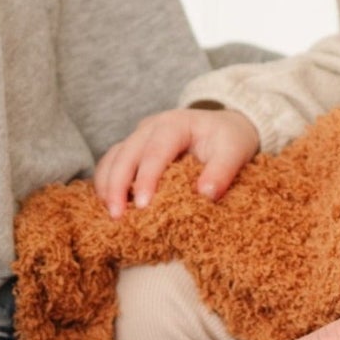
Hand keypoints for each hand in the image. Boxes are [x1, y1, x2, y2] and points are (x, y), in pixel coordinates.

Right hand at [93, 107, 261, 216]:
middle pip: (126, 153)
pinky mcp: (133, 150)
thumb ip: (222, 171)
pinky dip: (105, 183)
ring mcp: (138, 137)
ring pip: (113, 157)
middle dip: (118, 185)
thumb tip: (205, 194)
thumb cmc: (228, 139)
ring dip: (107, 185)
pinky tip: (108, 206)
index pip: (156, 150)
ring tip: (110, 215)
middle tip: (117, 216)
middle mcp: (151, 127)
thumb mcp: (234, 150)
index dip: (147, 178)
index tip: (143, 206)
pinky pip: (111, 163)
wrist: (224, 127)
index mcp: (175, 123)